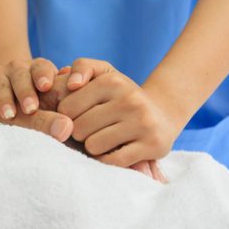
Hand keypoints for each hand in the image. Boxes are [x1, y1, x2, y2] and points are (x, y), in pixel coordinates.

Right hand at [0, 66, 73, 141]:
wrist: (2, 100)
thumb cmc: (32, 106)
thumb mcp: (45, 107)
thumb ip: (57, 113)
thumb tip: (69, 120)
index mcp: (37, 69)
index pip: (42, 67)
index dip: (44, 75)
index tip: (46, 86)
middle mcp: (17, 68)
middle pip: (21, 75)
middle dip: (25, 91)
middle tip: (30, 108)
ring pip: (1, 84)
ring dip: (5, 100)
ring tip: (9, 116)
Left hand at [58, 58, 183, 170]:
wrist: (162, 115)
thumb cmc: (121, 96)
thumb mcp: (103, 73)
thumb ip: (82, 67)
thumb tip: (71, 84)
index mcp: (113, 80)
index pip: (67, 108)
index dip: (68, 116)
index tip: (80, 114)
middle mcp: (129, 99)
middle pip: (79, 128)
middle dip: (81, 133)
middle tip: (94, 129)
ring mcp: (143, 122)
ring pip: (94, 146)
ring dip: (95, 147)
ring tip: (105, 139)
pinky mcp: (153, 145)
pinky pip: (113, 161)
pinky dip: (108, 160)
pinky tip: (115, 151)